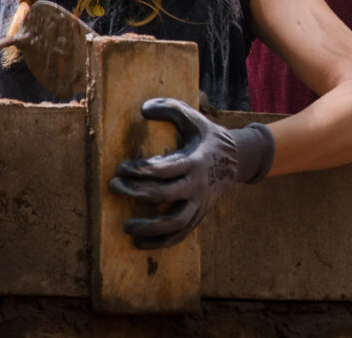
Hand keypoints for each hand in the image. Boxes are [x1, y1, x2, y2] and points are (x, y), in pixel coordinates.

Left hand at [108, 97, 275, 248]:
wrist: (237, 160)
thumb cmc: (206, 136)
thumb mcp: (193, 118)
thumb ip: (170, 108)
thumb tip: (144, 109)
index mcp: (195, 160)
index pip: (164, 169)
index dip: (140, 170)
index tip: (121, 168)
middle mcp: (197, 185)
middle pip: (164, 195)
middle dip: (136, 192)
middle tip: (114, 186)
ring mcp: (199, 203)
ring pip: (174, 222)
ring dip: (149, 227)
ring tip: (126, 227)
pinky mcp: (199, 215)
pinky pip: (180, 234)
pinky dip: (160, 242)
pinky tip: (138, 243)